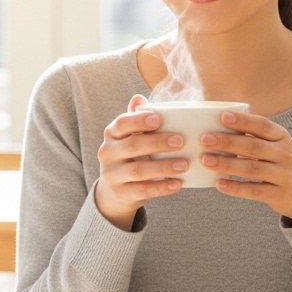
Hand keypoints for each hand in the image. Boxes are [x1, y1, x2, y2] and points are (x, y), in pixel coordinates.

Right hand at [94, 95, 186, 228]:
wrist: (114, 191)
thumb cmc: (128, 156)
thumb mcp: (128, 137)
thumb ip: (135, 119)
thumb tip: (139, 98)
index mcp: (111, 135)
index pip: (122, 124)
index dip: (139, 121)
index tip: (159, 119)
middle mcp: (107, 153)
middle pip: (133, 146)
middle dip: (157, 143)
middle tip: (180, 141)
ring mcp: (112, 175)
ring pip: (138, 170)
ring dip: (163, 167)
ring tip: (184, 164)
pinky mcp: (121, 193)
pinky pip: (143, 191)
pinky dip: (161, 187)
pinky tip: (177, 184)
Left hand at [200, 112, 291, 221]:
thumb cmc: (286, 166)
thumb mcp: (280, 148)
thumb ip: (257, 140)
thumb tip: (219, 132)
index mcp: (282, 138)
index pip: (262, 125)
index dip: (243, 120)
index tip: (222, 116)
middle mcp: (284, 154)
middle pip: (253, 146)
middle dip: (227, 142)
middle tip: (204, 139)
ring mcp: (283, 175)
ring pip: (251, 168)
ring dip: (226, 164)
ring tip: (206, 160)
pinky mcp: (279, 195)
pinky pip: (254, 190)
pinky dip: (235, 187)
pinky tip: (219, 184)